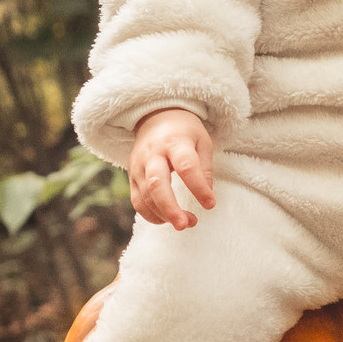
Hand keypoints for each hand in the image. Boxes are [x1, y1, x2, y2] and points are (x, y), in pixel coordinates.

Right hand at [128, 107, 217, 229]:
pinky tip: (166, 220)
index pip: (186, 167)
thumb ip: (204, 169)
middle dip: (170, 208)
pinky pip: (137, 200)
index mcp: (175, 142)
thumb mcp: (202, 142)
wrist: (156, 116)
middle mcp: (153, 154)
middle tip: (186, 225)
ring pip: (144, 196)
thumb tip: (207, 198)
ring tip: (185, 223)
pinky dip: (150, 215)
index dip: (198, 188)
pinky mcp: (132, 176)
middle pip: (156, 184)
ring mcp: (139, 166)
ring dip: (163, 215)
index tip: (210, 204)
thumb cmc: (185, 132)